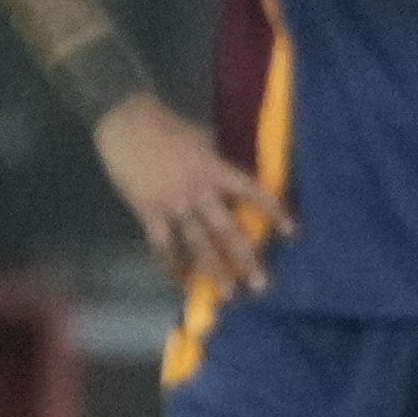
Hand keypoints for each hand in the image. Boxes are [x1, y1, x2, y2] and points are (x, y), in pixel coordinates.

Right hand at [98, 94, 281, 296]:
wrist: (125, 122)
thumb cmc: (166, 126)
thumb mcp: (201, 138)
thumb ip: (217, 162)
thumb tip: (232, 179)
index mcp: (214, 169)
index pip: (252, 192)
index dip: (273, 211)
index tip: (292, 232)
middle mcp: (198, 191)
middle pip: (226, 229)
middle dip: (246, 257)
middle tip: (262, 284)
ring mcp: (173, 204)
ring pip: (197, 243)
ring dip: (214, 270)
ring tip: (228, 294)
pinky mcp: (148, 212)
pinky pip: (163, 246)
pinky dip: (172, 266)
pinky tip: (182, 283)